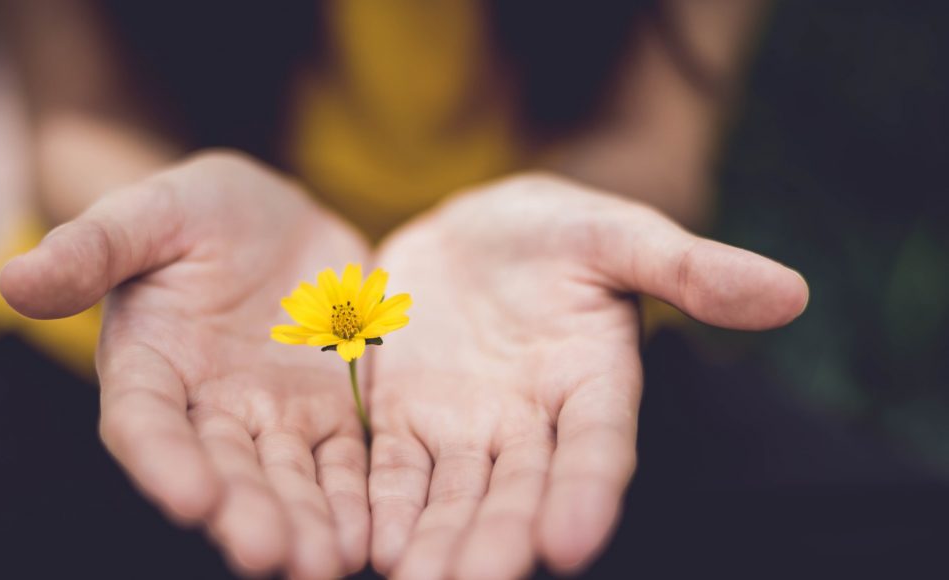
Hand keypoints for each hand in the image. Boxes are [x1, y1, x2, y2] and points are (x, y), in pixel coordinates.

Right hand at [0, 152, 370, 578]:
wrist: (272, 218)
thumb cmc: (195, 212)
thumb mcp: (148, 213)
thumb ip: (92, 247)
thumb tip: (14, 278)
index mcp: (150, 365)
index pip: (147, 423)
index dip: (164, 461)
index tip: (190, 498)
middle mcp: (208, 407)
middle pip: (224, 469)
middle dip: (246, 513)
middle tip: (270, 556)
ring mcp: (274, 416)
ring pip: (289, 478)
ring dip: (306, 522)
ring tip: (326, 563)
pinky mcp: (331, 412)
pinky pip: (345, 461)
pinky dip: (356, 498)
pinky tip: (372, 535)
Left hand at [367, 174, 807, 577]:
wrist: (470, 232)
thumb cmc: (556, 231)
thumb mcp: (616, 234)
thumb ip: (688, 267)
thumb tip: (790, 292)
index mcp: (593, 382)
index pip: (598, 447)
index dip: (588, 492)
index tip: (572, 542)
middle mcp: (531, 423)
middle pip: (519, 491)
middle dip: (499, 540)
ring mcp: (464, 427)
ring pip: (453, 496)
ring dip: (438, 541)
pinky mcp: (404, 419)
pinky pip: (392, 469)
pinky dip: (382, 505)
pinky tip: (370, 544)